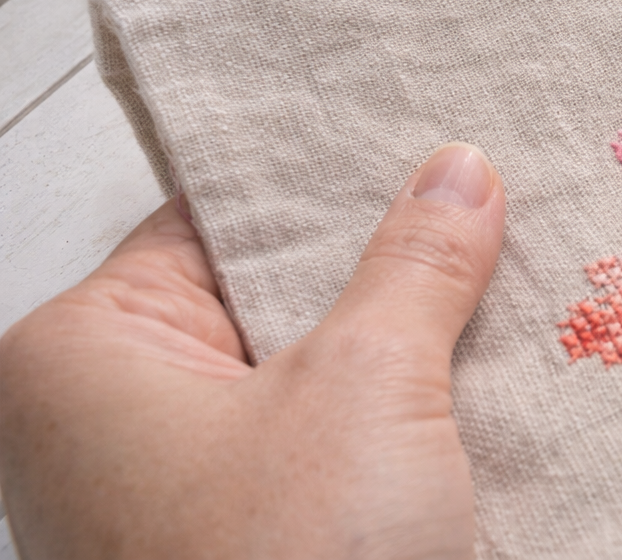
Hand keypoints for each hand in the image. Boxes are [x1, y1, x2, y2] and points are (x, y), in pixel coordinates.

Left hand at [0, 142, 505, 558]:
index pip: (215, 217)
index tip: (425, 142)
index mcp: (82, 355)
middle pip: (266, 295)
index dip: (328, 181)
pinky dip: (392, 421)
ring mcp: (172, 492)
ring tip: (500, 285)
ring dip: (400, 347)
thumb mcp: (370, 387)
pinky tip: (477, 383)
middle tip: (485, 209)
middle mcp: (108, 420)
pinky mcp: (237, 545)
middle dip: (379, 266)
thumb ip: (414, 264)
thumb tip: (457, 172)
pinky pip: (320, 448)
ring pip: (306, 375)